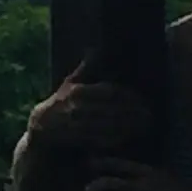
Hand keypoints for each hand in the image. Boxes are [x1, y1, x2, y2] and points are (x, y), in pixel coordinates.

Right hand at [26, 69, 150, 154]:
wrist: (40, 130)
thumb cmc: (60, 104)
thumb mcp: (69, 84)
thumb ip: (85, 69)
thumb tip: (95, 49)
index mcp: (76, 91)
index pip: (108, 92)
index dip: (128, 96)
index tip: (143, 99)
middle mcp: (75, 108)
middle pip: (111, 110)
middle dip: (133, 112)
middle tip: (150, 113)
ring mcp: (75, 125)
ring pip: (109, 126)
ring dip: (129, 126)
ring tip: (146, 125)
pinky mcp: (76, 141)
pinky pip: (101, 140)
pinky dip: (118, 139)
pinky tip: (131, 136)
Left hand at [85, 158, 191, 190]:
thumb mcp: (172, 181)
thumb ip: (155, 180)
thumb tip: (140, 181)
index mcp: (153, 172)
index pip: (123, 164)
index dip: (105, 163)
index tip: (90, 162)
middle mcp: (146, 184)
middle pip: (114, 182)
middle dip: (98, 185)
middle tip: (87, 189)